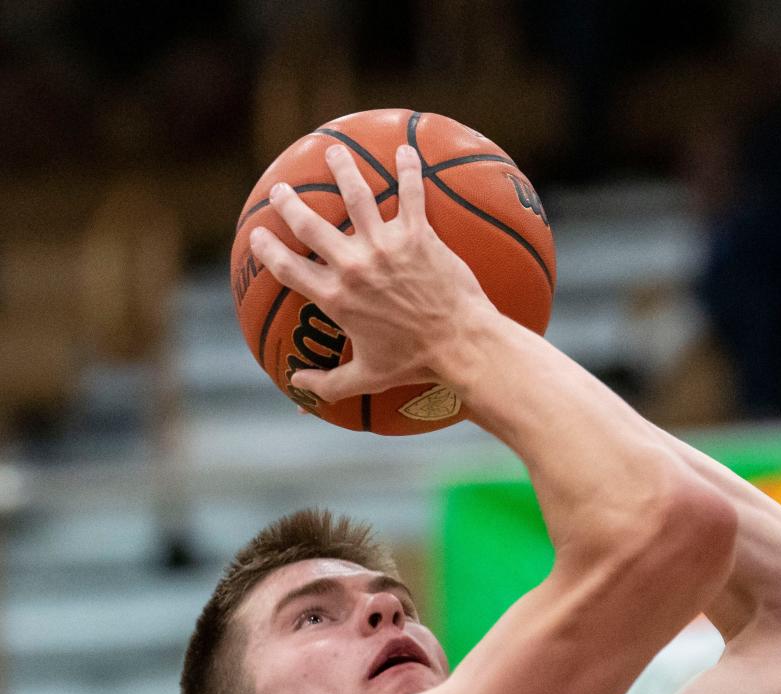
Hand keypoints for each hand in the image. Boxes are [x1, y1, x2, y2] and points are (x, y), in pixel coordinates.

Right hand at [249, 143, 494, 402]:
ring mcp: (386, 246)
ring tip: (333, 153)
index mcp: (337, 298)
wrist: (459, 346)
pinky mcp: (418, 235)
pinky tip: (405, 150)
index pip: (289, 269)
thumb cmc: (414, 365)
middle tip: (281, 190)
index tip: (257, 236)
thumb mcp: (366, 378)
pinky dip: (408, 169)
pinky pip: (411, 193)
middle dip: (291, 204)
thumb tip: (298, 392)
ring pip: (357, 196)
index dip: (268, 251)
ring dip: (342, 169)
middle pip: (311, 226)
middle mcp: (355, 266)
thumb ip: (328, 385)